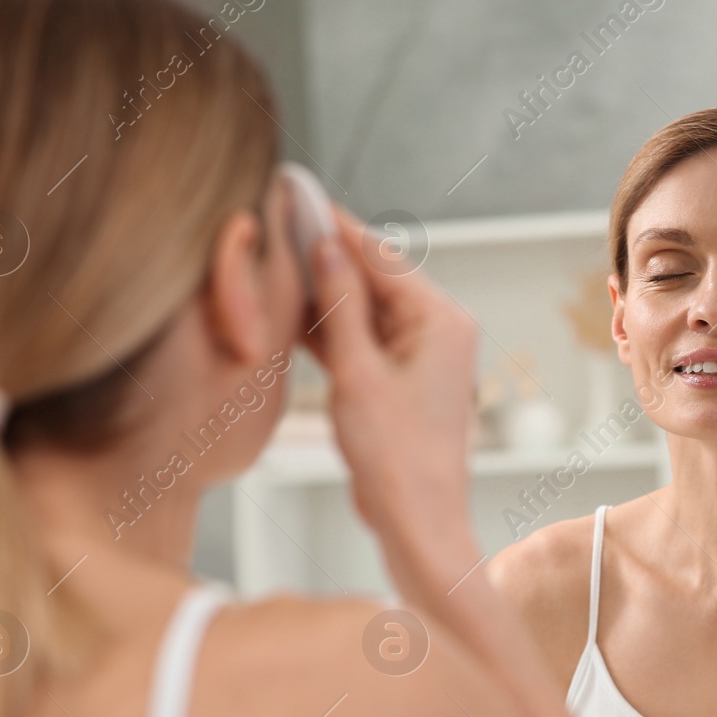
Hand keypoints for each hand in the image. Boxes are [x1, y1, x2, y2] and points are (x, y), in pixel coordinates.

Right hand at [300, 205, 476, 542]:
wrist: (417, 523)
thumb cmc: (396, 459)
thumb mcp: (357, 373)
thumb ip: (340, 306)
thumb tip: (326, 247)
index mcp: (442, 320)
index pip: (382, 256)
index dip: (337, 225)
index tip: (300, 194)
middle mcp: (440, 330)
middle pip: (374, 278)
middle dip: (326, 255)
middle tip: (277, 223)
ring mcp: (422, 355)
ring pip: (364, 309)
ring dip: (323, 293)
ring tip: (274, 261)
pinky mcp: (402, 379)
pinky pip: (363, 340)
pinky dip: (330, 330)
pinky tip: (289, 313)